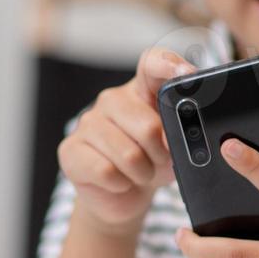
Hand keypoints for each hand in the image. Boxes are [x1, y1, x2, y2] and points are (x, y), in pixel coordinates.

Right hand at [58, 46, 195, 237]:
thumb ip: (182, 133)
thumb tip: (177, 137)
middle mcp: (112, 100)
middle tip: (159, 161)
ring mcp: (87, 123)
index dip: (169, 64)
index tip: (188, 75)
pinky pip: (106, 172)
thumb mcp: (175, 146)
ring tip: (140, 173)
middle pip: (148, 126)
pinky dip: (121, 184)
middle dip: (161, 155)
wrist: (121, 195)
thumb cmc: (151, 162)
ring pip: (128, 155)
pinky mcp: (70, 150)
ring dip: (142, 174)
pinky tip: (119, 181)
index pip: (152, 63)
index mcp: (141, 91)